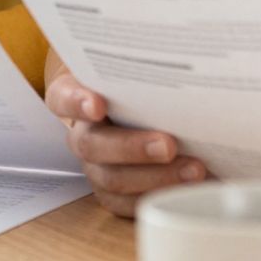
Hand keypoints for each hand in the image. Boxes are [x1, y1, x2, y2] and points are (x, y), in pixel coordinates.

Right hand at [44, 57, 204, 217]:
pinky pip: (127, 204)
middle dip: (132, 148)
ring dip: (155, 177)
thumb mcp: (135, 73)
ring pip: (112, 180)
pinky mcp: (112, 193)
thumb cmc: (137, 86)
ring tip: (194, 170)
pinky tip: (188, 190)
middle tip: (169, 145)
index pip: (65, 97)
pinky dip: (159, 197)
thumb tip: (186, 56)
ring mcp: (95, 166)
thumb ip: (145, 70)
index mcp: (76, 98)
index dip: (77, 102)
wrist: (136, 108)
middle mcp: (82, 133)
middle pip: (93, 145)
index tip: (97, 105)